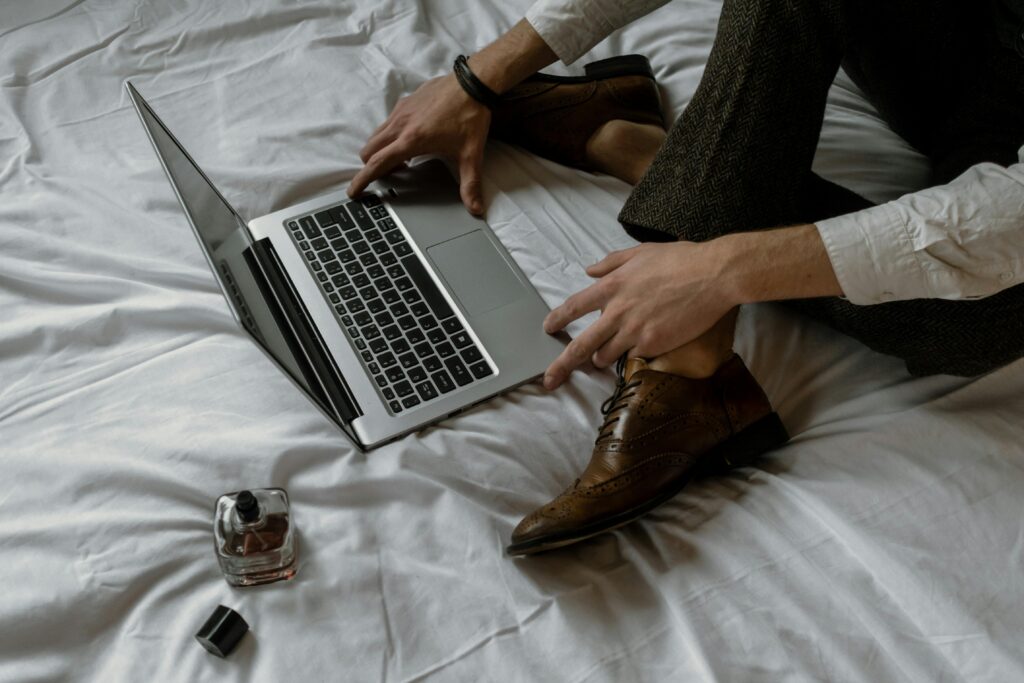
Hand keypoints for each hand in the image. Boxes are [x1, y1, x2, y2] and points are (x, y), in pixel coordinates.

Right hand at [348, 74, 491, 214]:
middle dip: (370, 166)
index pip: (377, 163)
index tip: (353, 192)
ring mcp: (401, 111)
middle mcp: (400, 125)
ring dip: (380, 150)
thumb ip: (470, 184)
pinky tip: (410, 139)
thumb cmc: (470, 117)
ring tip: (402, 161)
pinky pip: (387, 122)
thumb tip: (476, 208)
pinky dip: (390, 135)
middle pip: (370, 149)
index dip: (362, 180)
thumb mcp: (470, 155)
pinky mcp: (406, 102)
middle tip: (388, 176)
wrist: (473, 83)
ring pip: (376, 135)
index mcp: (411, 140)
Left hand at [542, 241, 739, 389]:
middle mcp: (617, 311)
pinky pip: (633, 357)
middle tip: (549, 379)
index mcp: (612, 286)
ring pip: (605, 356)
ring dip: (601, 359)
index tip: (548, 328)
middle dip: (561, 365)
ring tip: (603, 357)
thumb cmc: (680, 260)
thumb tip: (589, 270)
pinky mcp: (653, 344)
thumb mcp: (641, 252)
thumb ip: (611, 262)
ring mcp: (634, 331)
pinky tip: (641, 348)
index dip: (557, 319)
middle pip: (580, 345)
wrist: (713, 275)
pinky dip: (632, 355)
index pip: (574, 306)